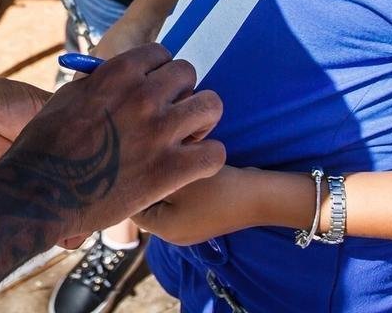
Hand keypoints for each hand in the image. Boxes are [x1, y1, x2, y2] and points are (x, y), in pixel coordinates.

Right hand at [1, 44, 224, 240]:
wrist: (40, 191)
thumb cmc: (46, 144)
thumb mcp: (70, 96)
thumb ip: (101, 83)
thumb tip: (118, 77)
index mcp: (118, 72)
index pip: (161, 54)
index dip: (159, 72)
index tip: (154, 90)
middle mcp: (143, 95)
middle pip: (188, 74)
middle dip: (181, 92)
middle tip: (170, 114)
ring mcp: (159, 131)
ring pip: (210, 105)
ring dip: (201, 119)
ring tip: (187, 136)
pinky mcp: (169, 170)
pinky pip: (215, 153)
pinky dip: (208, 157)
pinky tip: (192, 165)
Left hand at [132, 166, 255, 245]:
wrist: (258, 197)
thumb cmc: (216, 189)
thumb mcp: (180, 179)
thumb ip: (154, 177)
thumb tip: (135, 168)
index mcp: (163, 230)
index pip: (133, 207)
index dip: (132, 183)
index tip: (132, 161)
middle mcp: (173, 235)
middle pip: (149, 205)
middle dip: (150, 182)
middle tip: (148, 157)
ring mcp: (190, 229)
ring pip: (166, 202)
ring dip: (167, 183)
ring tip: (169, 161)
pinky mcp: (203, 219)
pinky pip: (182, 203)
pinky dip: (181, 187)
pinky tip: (187, 170)